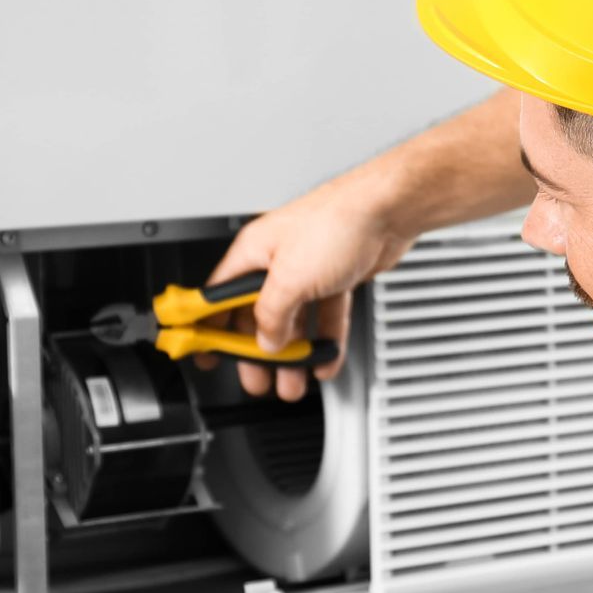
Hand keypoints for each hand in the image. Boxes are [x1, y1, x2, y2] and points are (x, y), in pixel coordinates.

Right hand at [197, 178, 415, 400]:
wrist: (388, 211)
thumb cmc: (337, 223)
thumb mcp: (290, 278)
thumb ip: (272, 315)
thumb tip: (266, 340)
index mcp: (253, 253)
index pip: (218, 296)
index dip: (208, 326)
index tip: (204, 351)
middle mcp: (277, 261)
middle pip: (257, 315)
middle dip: (258, 351)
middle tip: (257, 378)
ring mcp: (308, 270)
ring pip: (294, 320)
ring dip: (293, 354)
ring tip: (292, 381)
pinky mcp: (336, 277)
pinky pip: (325, 316)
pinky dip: (325, 341)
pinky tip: (325, 360)